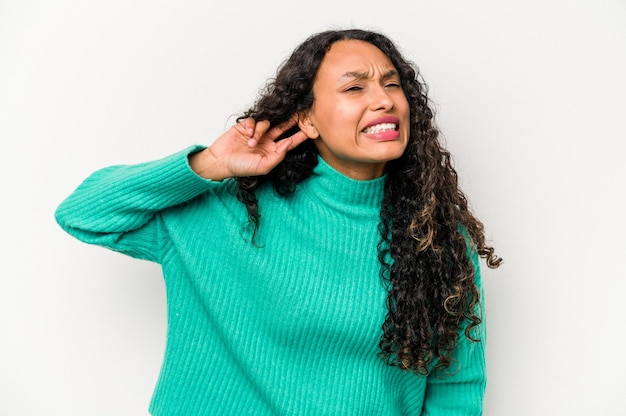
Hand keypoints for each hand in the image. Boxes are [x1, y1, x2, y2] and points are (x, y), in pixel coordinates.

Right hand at [190, 117, 308, 179]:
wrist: (221, 161)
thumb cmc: (241, 167)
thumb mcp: (263, 166)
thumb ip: (278, 156)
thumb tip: (289, 144)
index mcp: (272, 151)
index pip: (290, 142)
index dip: (300, 136)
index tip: (311, 131)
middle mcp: (266, 141)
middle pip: (283, 128)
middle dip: (291, 121)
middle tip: (300, 113)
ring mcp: (257, 133)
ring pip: (266, 124)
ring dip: (260, 132)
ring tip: (251, 143)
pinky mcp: (246, 126)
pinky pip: (254, 121)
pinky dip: (252, 127)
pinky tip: (247, 134)